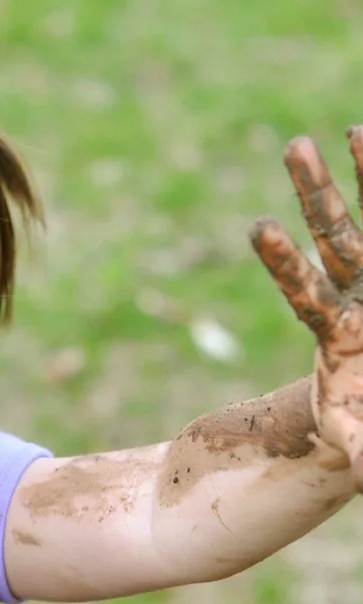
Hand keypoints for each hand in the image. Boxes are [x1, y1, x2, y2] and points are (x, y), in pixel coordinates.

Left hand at [251, 126, 362, 486]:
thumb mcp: (361, 445)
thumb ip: (358, 446)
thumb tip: (355, 464)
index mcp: (338, 336)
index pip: (305, 291)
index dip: (284, 263)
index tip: (259, 227)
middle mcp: (358, 300)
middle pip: (335, 238)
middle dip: (318, 193)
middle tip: (293, 145)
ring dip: (357, 177)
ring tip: (340, 129)